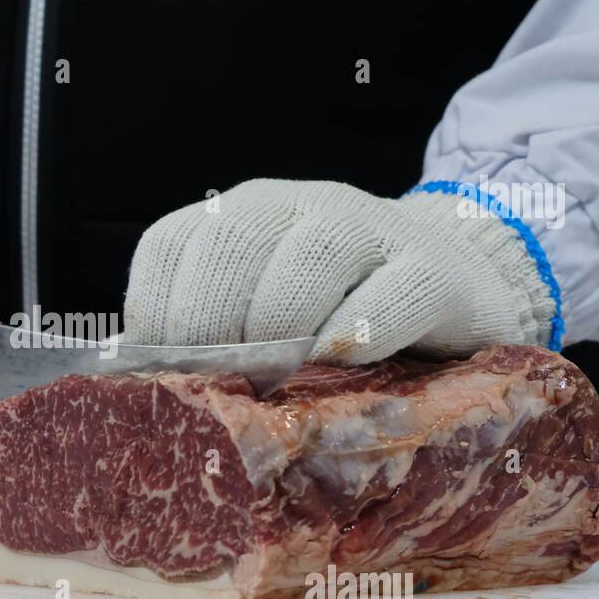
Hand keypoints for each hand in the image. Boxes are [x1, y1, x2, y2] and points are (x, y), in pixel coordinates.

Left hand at [124, 179, 556, 363]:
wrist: (456, 287)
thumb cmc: (335, 317)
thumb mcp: (261, 317)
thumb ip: (208, 338)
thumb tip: (143, 390)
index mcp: (239, 220)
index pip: (169, 246)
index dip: (155, 314)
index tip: (165, 372)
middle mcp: (296, 208)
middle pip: (232, 243)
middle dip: (214, 324)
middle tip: (223, 384)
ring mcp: (368, 229)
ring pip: (311, 258)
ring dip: (283, 328)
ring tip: (279, 382)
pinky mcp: (435, 270)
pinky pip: (395, 293)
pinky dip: (360, 333)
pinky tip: (343, 364)